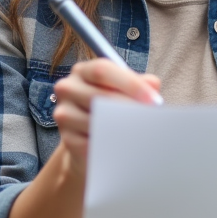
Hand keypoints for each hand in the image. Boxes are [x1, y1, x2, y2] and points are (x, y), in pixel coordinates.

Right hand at [50, 59, 160, 177]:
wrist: (90, 138)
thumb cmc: (112, 107)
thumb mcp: (126, 90)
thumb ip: (141, 83)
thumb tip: (153, 87)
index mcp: (83, 71)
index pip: (103, 70)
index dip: (130, 84)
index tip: (152, 99)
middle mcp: (68, 88)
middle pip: (100, 96)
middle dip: (130, 108)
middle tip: (152, 120)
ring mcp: (64, 114)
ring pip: (96, 121)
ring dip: (123, 129)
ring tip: (143, 133)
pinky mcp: (67, 139)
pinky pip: (93, 142)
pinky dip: (111, 145)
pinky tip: (125, 147)